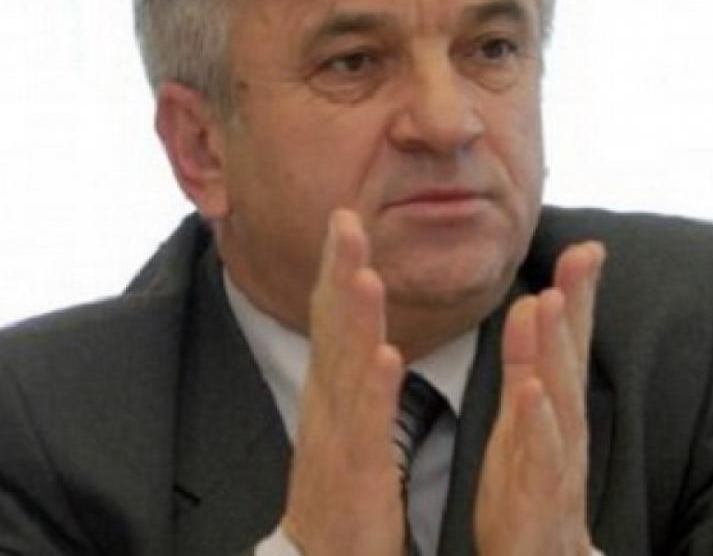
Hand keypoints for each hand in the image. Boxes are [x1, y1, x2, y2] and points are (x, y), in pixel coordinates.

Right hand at [281, 209, 405, 555]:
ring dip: (354, 320)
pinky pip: (367, 431)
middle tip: (344, 219)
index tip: (344, 217)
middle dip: (337, 272)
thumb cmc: (344, 495)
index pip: (330, 321)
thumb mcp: (348, 427)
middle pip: (330, 331)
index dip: (336, 268)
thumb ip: (354, 379)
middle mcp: (327, 409)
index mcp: (332, 394)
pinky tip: (385, 358)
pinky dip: (373, 392)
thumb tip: (365, 338)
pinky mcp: (358, 480)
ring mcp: (338, 443)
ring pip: (344, 371)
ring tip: (363, 273)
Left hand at [475, 241, 605, 555]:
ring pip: (558, 402)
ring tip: (549, 305)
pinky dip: (539, 425)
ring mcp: (554, 463)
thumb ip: (529, 359)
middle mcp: (563, 429)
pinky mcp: (536, 498)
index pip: (568, 345)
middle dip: (573, 310)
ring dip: (554, 352)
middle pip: (568, 362)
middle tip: (575, 258)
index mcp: (555, 407)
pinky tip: (532, 391)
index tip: (586, 247)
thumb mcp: (526, 413)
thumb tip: (537, 302)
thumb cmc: (529, 480)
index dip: (579, 297)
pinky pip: (539, 459)